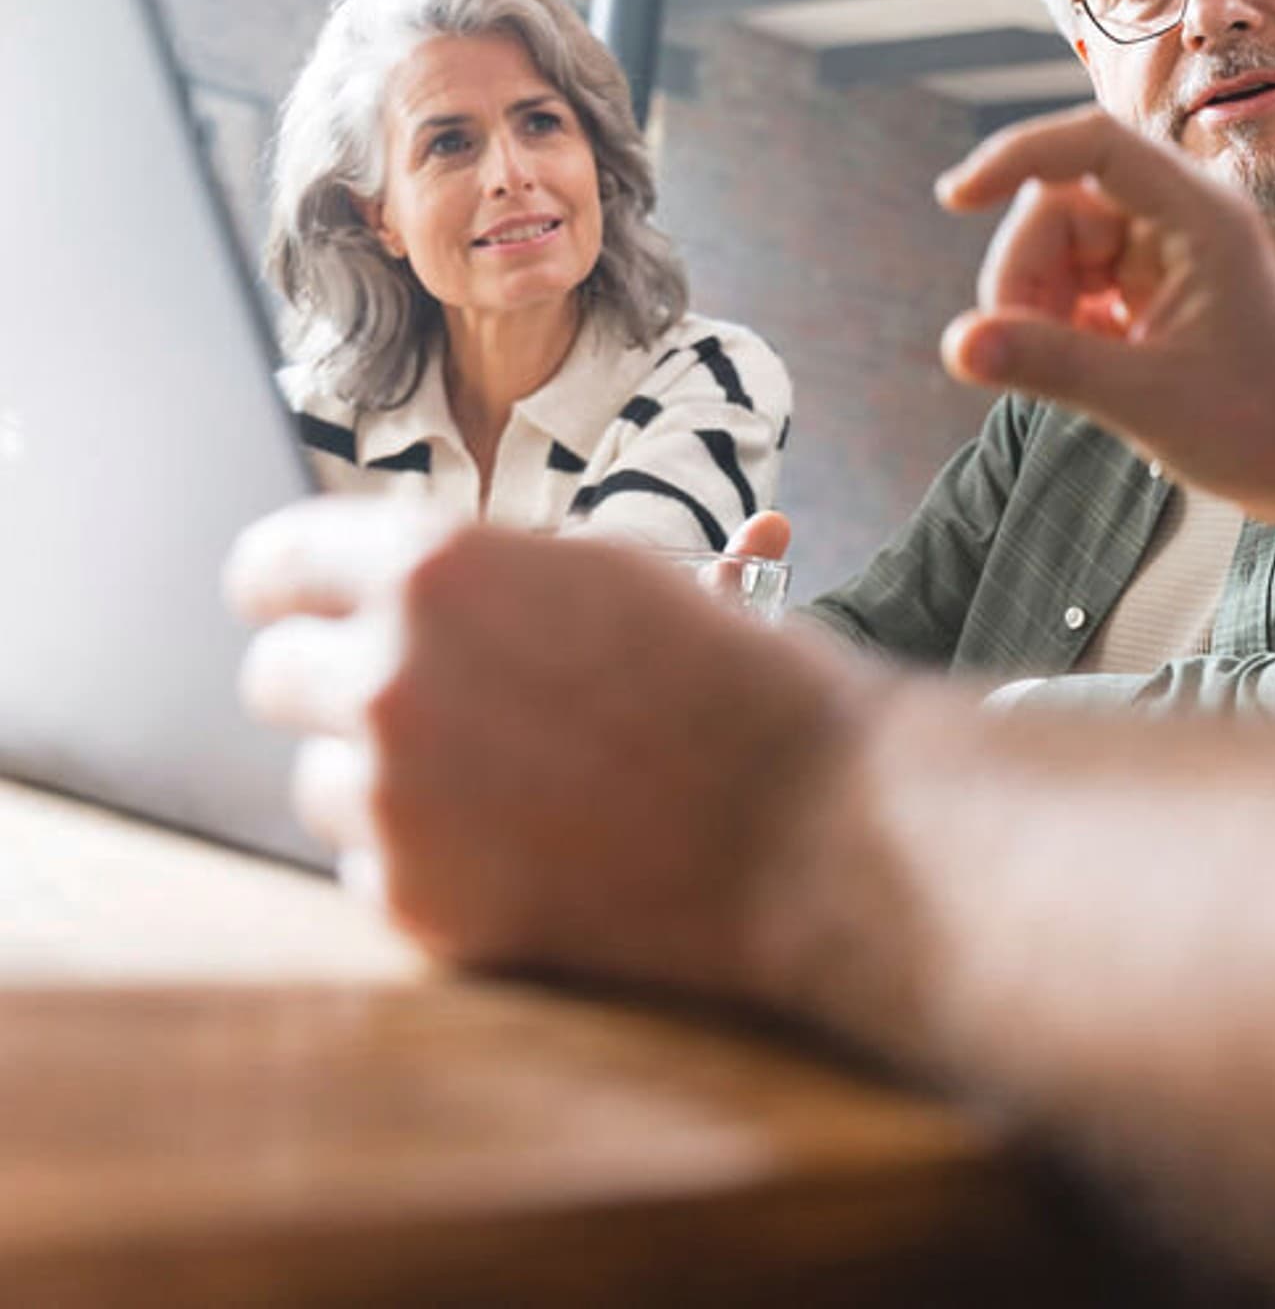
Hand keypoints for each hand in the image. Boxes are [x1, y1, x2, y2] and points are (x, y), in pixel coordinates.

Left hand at [224, 498, 860, 993]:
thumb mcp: (604, 575)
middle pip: (273, 676)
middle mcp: (391, 674)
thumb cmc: (725, 680)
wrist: (809, 821)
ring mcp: (396, 798)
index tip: (294, 606)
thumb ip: (472, 574)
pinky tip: (525, 844)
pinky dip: (427, 860)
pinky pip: (368, 869)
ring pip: (320, 781)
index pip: (271, 564)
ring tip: (504, 780)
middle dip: (336, 683)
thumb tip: (373, 585)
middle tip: (422, 701)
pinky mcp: (418, 903)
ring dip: (384, 778)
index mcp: (436, 566)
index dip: (286, 586)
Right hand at [936, 106, 1274, 522]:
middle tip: (1014, 345)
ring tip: (1056, 365)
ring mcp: (1168, 252)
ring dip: (1037, 301)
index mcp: (1199, 216)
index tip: (955, 198)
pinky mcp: (1155, 288)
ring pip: (1061, 245)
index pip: (1091, 144)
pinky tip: (1082, 366)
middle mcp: (1183, 218)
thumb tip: (956, 344)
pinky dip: (1060, 319)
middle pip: (1060, 204)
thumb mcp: (1143, 398)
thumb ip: (1047, 364)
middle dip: (1023, 272)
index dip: (1014, 157)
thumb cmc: (1258, 430)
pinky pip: (1078, 279)